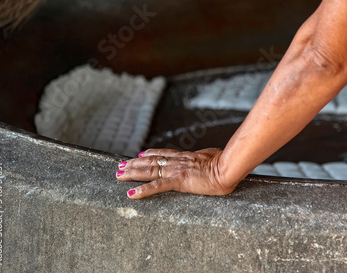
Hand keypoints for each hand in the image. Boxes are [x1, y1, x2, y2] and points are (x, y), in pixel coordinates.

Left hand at [116, 148, 235, 197]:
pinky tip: (131, 194)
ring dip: (132, 173)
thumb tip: (217, 159)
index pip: (164, 153)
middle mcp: (178, 161)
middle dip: (134, 163)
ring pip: (149, 170)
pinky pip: (156, 186)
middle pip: (151, 161)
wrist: (227, 167)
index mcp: (186, 157)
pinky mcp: (178, 181)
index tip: (140, 154)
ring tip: (119, 174)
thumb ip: (210, 159)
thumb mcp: (216, 158)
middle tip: (120, 165)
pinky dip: (142, 190)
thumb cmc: (227, 163)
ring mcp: (176, 170)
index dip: (151, 153)